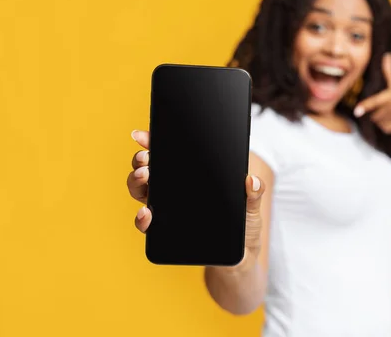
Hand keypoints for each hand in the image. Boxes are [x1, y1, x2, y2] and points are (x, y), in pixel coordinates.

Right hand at [127, 130, 265, 267]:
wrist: (240, 255)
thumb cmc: (245, 225)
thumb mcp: (252, 206)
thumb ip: (254, 193)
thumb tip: (251, 180)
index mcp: (193, 175)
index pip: (169, 154)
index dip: (153, 141)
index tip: (144, 135)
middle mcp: (174, 189)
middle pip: (148, 168)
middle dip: (141, 159)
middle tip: (146, 158)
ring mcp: (167, 209)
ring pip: (141, 190)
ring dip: (136, 181)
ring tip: (144, 176)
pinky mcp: (165, 232)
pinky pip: (146, 223)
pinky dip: (141, 218)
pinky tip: (146, 213)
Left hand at [353, 53, 390, 133]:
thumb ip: (388, 72)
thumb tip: (387, 55)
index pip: (375, 101)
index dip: (365, 106)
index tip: (357, 111)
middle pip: (374, 115)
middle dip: (376, 114)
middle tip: (386, 110)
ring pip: (378, 122)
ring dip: (381, 121)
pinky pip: (384, 128)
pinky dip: (386, 127)